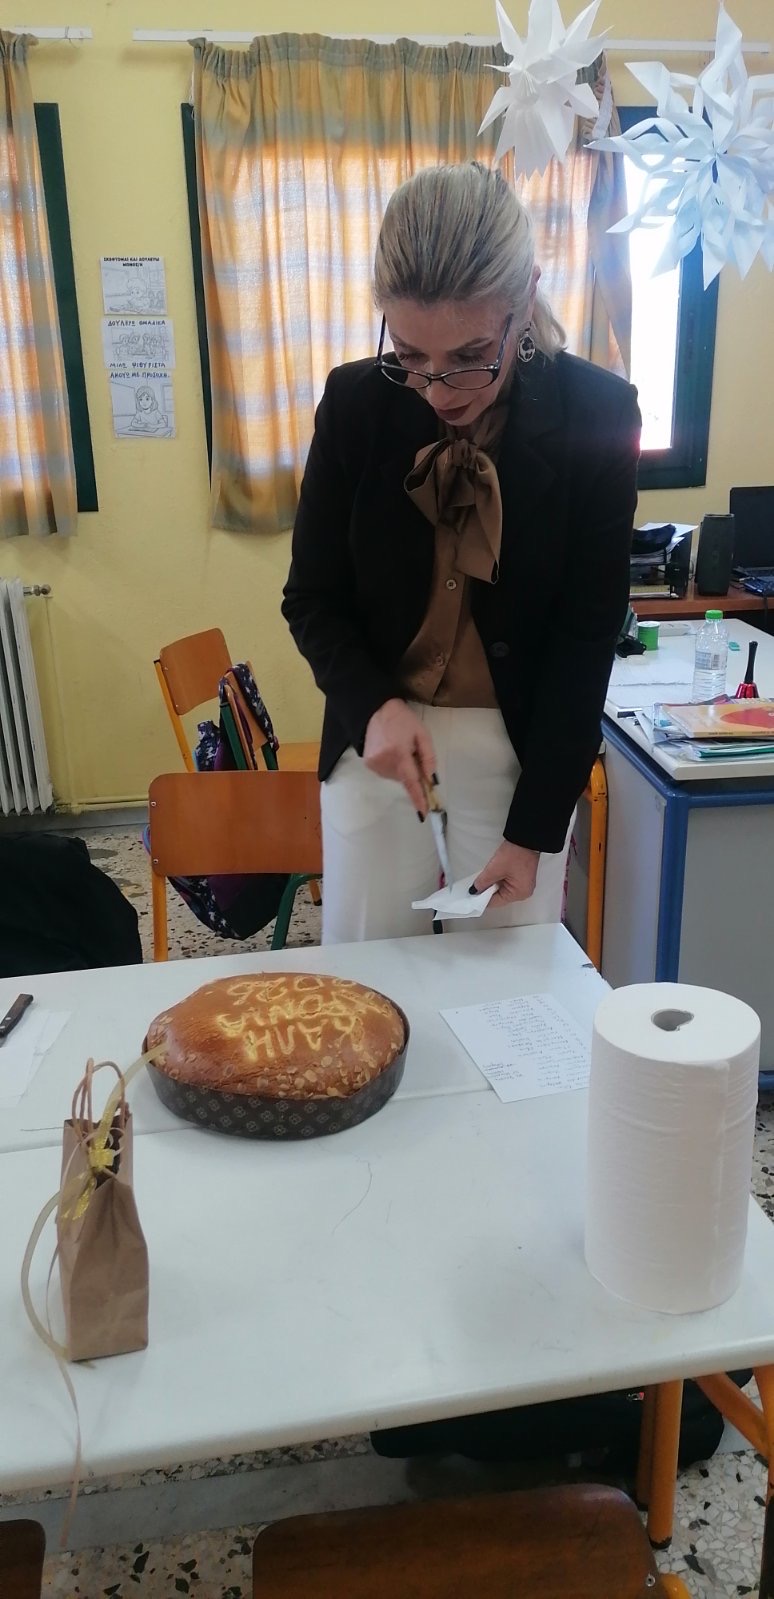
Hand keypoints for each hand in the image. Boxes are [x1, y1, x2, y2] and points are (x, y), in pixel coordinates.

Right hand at [363, 699, 436, 816]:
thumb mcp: (422, 733)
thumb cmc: (402, 720)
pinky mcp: (368, 764)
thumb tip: (431, 778)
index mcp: (399, 753)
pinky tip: (391, 751)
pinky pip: (386, 772)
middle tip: (413, 754)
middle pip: (404, 779)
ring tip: (400, 749)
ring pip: (395, 777)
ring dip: (402, 769)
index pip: (411, 781)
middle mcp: (384, 761)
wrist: (375, 709)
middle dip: (412, 772)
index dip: (418, 798)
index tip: (423, 813)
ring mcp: (374, 764)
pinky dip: (393, 767)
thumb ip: (428, 756)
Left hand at [471, 840, 539, 908]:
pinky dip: (499, 879)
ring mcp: (524, 885)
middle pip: (500, 896)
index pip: (496, 902)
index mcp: (519, 894)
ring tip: (486, 876)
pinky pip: (507, 882)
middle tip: (477, 883)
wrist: (526, 839)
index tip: (472, 894)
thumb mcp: (494, 869)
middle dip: (488, 890)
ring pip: (502, 889)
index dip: (482, 899)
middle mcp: (523, 893)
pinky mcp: (522, 877)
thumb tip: (474, 891)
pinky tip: (493, 873)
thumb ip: (482, 882)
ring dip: (493, 883)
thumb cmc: (514, 854)